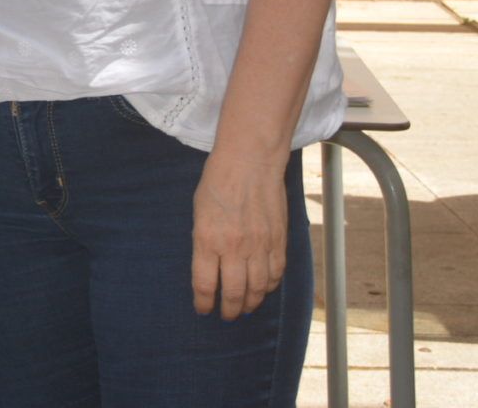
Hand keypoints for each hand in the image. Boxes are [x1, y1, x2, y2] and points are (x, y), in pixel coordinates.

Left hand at [190, 151, 286, 320]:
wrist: (250, 162)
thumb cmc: (218, 182)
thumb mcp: (199, 212)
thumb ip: (204, 242)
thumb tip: (210, 267)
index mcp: (208, 239)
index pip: (205, 284)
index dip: (203, 302)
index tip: (203, 309)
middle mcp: (235, 247)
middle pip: (233, 293)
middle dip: (228, 310)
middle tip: (226, 315)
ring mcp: (260, 246)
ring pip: (257, 289)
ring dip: (250, 303)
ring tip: (243, 308)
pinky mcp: (279, 241)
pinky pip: (276, 274)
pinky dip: (269, 287)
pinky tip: (263, 290)